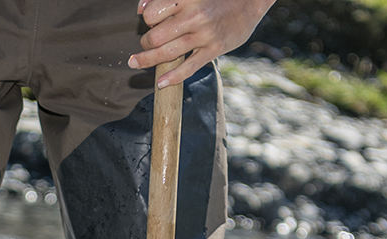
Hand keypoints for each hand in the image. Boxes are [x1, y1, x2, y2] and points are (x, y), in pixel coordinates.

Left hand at [128, 0, 275, 88]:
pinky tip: (160, 83)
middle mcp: (194, 15)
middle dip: (144, 43)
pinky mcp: (214, 49)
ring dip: (147, 60)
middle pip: (155, 36)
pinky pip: (189, 68)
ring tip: (136, 62)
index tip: (149, 22)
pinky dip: (172, 78)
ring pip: (167, 54)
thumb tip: (141, 10)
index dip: (146, 20)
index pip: (152, 14)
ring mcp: (205, 35)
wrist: (249, 0)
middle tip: (144, 44)